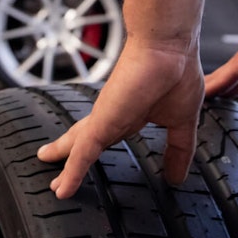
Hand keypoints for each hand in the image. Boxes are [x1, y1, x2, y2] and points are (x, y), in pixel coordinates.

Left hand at [36, 38, 204, 198]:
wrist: (169, 47)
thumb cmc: (178, 70)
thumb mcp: (182, 121)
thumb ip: (179, 149)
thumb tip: (178, 176)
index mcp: (132, 116)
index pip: (111, 138)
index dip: (106, 151)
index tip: (98, 167)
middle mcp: (114, 117)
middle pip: (87, 143)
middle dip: (72, 160)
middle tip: (59, 180)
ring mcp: (105, 119)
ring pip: (78, 148)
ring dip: (66, 167)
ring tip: (55, 186)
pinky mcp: (101, 122)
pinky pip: (82, 153)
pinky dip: (72, 173)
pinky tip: (63, 190)